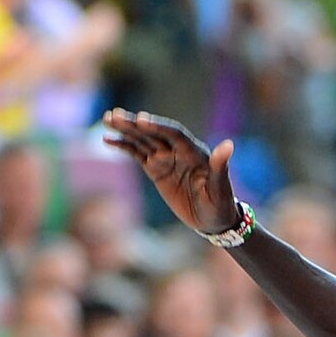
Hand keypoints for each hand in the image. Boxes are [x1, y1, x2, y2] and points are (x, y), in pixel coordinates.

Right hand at [102, 109, 239, 239]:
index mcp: (195, 152)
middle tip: (114, 115)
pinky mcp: (156, 169)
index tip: (140, 120)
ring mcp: (165, 158)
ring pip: (142, 140)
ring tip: (107, 119)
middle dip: (134, 124)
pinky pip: (137, 154)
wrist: (213, 221)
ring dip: (125, 130)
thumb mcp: (221, 189)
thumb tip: (228, 145)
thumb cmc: (221, 205)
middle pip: (154, 133)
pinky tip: (108, 139)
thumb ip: (220, 167)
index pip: (174, 134)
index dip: (158, 126)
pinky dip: (123, 146)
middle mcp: (178, 150)